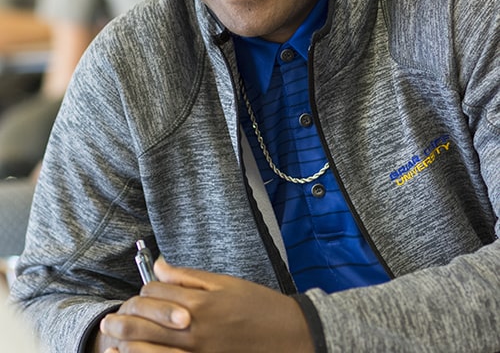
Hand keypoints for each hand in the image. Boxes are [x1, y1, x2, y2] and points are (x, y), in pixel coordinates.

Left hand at [98, 258, 313, 351]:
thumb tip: (158, 266)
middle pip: (145, 323)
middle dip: (124, 320)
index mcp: (198, 304)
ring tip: (113, 342)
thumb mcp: (224, 283)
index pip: (156, 294)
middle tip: (109, 321)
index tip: (143, 293)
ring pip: (147, 351)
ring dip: (127, 344)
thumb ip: (187, 276)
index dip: (145, 291)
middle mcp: (191, 331)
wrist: (286, 335)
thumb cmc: (256, 305)